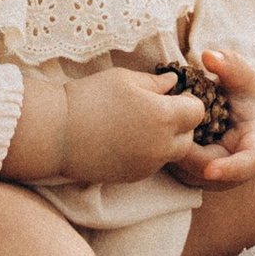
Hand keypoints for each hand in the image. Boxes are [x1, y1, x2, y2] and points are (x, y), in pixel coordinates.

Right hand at [9, 64, 211, 185]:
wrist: (57, 133)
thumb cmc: (90, 98)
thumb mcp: (124, 79)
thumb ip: (155, 83)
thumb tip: (174, 84)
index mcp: (163, 116)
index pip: (197, 111)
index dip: (188, 101)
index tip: (172, 94)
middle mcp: (161, 145)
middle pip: (189, 136)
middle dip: (180, 122)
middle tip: (158, 109)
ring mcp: (148, 164)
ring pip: (172, 152)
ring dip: (166, 139)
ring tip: (141, 124)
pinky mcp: (134, 176)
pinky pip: (154, 164)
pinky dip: (149, 153)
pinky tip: (128, 139)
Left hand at [163, 44, 254, 188]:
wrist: (246, 113)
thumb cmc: (248, 95)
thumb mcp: (244, 77)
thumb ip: (230, 65)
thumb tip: (208, 56)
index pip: (248, 163)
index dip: (230, 169)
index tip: (211, 170)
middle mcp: (237, 168)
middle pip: (208, 169)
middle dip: (184, 151)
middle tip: (162, 124)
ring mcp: (217, 176)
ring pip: (189, 173)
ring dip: (172, 152)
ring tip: (159, 124)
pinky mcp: (198, 174)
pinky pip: (179, 169)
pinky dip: (167, 153)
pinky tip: (157, 132)